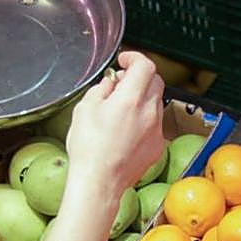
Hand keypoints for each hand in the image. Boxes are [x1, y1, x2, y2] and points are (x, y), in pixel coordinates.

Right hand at [64, 51, 165, 199]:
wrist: (98, 182)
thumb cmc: (88, 150)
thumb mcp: (84, 110)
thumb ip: (100, 90)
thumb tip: (110, 84)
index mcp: (130, 98)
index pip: (144, 65)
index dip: (134, 58)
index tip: (124, 60)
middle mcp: (149, 112)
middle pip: (155, 81)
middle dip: (139, 78)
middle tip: (120, 85)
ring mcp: (156, 130)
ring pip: (156, 103)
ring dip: (142, 100)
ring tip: (120, 112)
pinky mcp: (157, 146)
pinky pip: (155, 124)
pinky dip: (144, 121)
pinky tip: (126, 132)